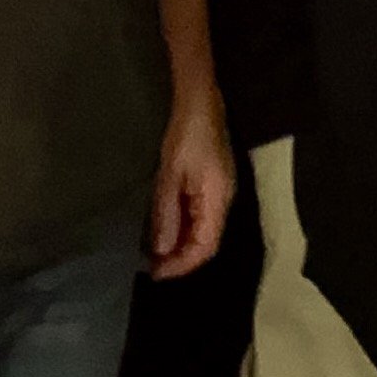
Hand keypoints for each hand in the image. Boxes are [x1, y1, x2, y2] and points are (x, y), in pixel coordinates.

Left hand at [147, 83, 234, 277]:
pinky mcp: (212, 187)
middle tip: (152, 267)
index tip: (158, 273)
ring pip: (204, 231)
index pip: (205, 247)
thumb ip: (166, 213)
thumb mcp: (170, 175)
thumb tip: (162, 250)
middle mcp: (223, 203)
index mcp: (217, 201)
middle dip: (181, 259)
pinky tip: (166, 231)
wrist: (200, 103)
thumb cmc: (186, 136)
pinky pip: (200, 218)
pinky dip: (183, 229)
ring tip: (156, 255)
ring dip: (181, 245)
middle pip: (207, 243)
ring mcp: (220, 195)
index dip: (183, 265)